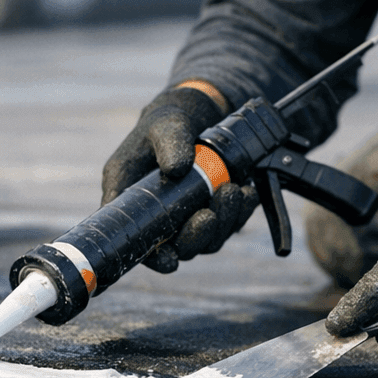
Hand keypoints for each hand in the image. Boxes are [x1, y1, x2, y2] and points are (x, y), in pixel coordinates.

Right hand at [101, 86, 257, 272]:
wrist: (197, 117)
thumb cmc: (168, 122)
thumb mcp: (166, 125)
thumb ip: (170, 143)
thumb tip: (178, 168)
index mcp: (130, 198)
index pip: (135, 238)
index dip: (151, 257)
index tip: (170, 260)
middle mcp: (158, 215)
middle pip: (176, 246)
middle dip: (196, 237)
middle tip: (210, 214)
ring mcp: (186, 217)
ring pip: (206, 240)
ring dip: (223, 222)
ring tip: (234, 192)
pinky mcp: (212, 212)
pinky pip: (228, 225)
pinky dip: (240, 213)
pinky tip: (247, 193)